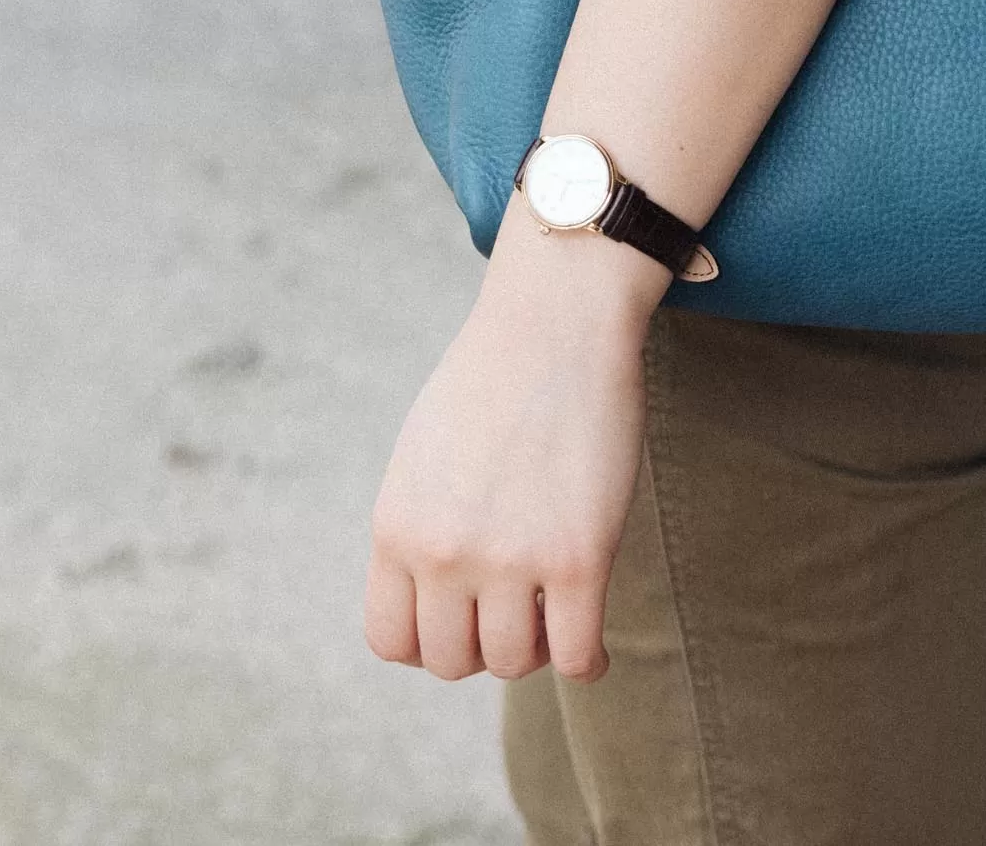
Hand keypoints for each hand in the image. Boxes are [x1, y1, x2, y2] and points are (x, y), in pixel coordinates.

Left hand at [365, 209, 662, 682]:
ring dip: (536, 649)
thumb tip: (435, 596)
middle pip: (452, 661)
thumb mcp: (423, 453)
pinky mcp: (579, 558)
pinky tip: (595, 646)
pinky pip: (576, 657)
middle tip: (517, 611)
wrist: (557, 320)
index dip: (429, 643)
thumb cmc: (496, 377)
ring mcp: (511, 559)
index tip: (462, 621)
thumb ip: (420, 525)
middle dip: (484, 644)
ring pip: (513, 664)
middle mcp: (444, 551)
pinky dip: (588, 663)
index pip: (391, 640)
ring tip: (555, 614)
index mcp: (397, 526)